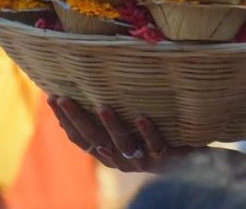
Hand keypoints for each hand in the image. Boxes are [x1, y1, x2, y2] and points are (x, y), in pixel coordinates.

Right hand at [48, 95, 195, 172]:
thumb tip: (90, 85)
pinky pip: (155, 145)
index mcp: (108, 153)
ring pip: (122, 144)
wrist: (192, 158)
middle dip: (77, 119)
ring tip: (103, 106)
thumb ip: (110, 115)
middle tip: (63, 98)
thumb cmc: (155, 136)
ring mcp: (141, 160)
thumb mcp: (129, 127)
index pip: (80, 138)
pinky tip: (141, 117)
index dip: (65, 120)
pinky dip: (147, 131)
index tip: (52, 97)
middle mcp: (120, 159)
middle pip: (94, 140)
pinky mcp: (164, 158)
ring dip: (111, 125)